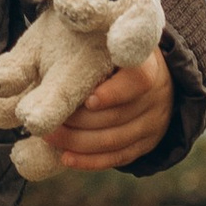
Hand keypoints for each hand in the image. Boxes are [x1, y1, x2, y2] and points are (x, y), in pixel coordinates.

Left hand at [43, 48, 175, 172]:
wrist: (150, 72)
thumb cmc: (115, 55)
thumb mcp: (107, 45)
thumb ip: (89, 56)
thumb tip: (51, 72)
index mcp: (148, 64)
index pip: (137, 81)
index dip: (112, 94)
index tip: (87, 100)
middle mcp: (157, 94)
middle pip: (117, 116)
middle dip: (79, 122)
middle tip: (48, 121)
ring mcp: (154, 121)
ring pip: (115, 140)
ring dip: (78, 142)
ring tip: (50, 137)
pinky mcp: (147, 142)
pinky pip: (118, 157)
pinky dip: (90, 160)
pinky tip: (66, 157)